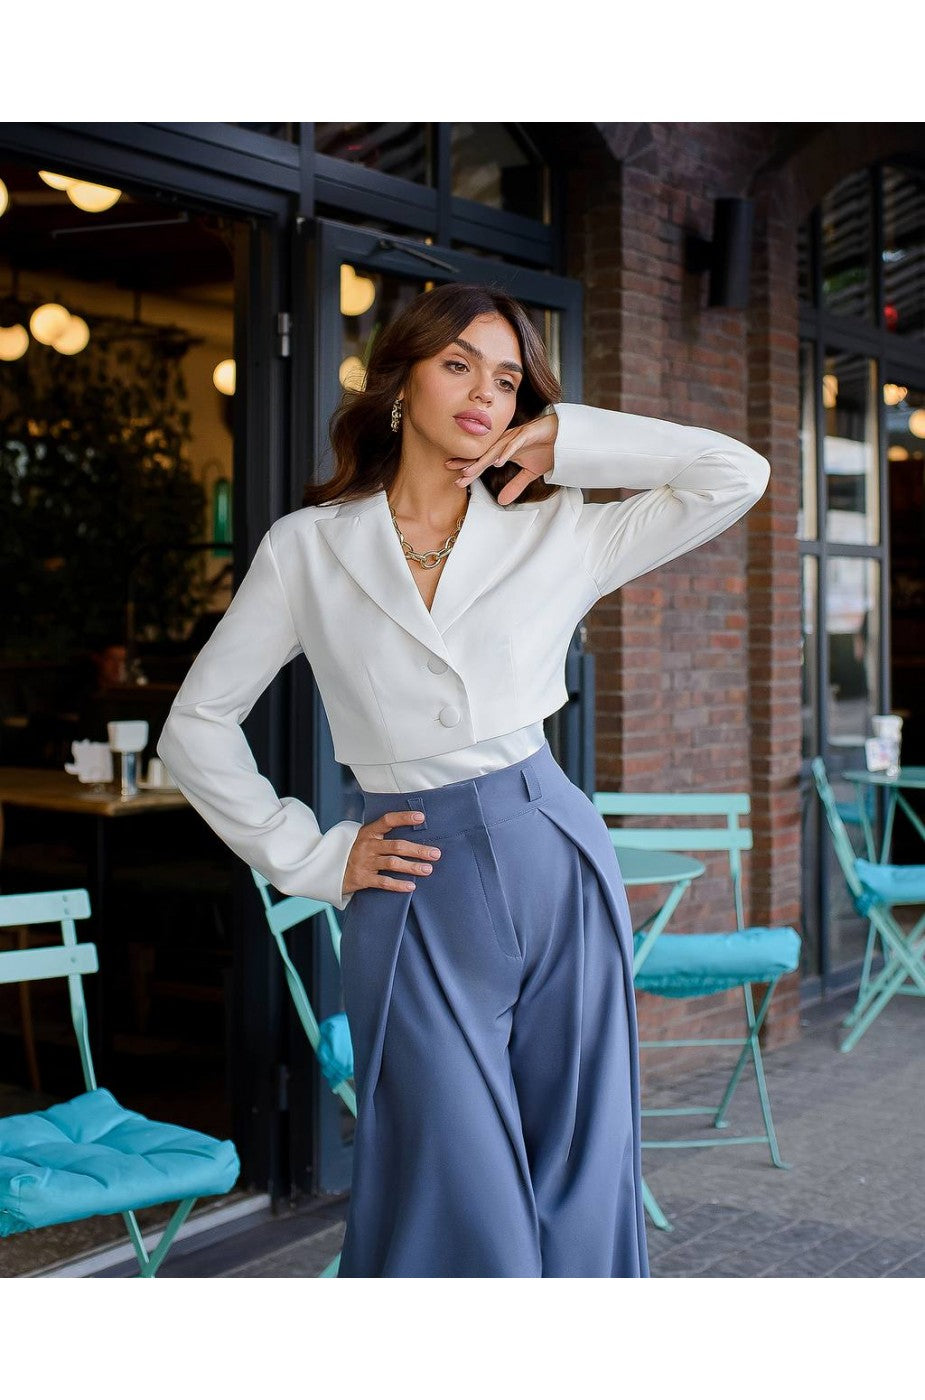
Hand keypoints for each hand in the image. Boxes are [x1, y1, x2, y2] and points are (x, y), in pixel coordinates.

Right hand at [342, 810, 441, 895]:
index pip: (387, 820)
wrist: (330, 870)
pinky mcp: (363, 878)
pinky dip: (398, 884)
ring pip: (392, 863)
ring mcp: (365, 862)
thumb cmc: (355, 852)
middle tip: (435, 853)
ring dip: (412, 866)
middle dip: (418, 849)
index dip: (404, 817)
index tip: (421, 817)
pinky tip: (411, 886)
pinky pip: (383, 882)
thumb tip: (413, 834)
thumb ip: (383, 836)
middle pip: (396, 845)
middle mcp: (367, 846)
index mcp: (368, 832)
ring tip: (428, 869)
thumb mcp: (365, 839)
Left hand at [445, 408, 559, 505]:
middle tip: (451, 470)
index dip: (470, 470)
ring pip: (495, 450)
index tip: (457, 480)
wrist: (565, 437)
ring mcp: (516, 437)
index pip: (484, 462)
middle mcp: (507, 442)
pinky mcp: (528, 433)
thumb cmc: (547, 450)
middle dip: (468, 463)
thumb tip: (502, 502)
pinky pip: (515, 443)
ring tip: (469, 470)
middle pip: (484, 455)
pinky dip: (506, 452)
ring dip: (482, 460)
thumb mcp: (530, 473)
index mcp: (505, 450)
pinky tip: (498, 462)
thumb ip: (515, 485)